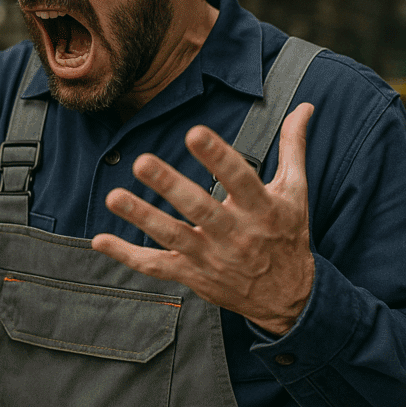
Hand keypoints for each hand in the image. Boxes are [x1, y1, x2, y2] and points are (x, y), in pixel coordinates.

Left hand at [92, 103, 314, 335]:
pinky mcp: (192, 275)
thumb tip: (304, 107)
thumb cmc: (287, 235)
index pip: (239, 179)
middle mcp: (235, 234)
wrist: (288, 299)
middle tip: (143, 162)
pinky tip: (101, 240)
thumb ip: (293, 148)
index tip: (195, 134)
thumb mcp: (296, 191)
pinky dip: (128, 256)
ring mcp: (210, 257)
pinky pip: (156, 267)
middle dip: (170, 186)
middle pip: (199, 208)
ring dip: (142, 217)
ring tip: (114, 197)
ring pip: (172, 236)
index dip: (217, 157)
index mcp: (261, 209)